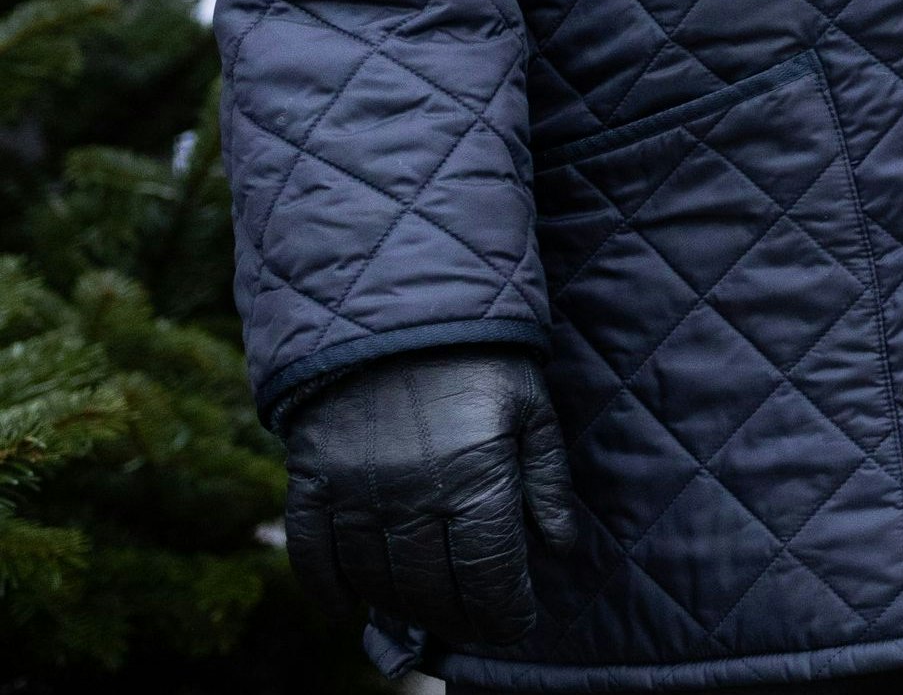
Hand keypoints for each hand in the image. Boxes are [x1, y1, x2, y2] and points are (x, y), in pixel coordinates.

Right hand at [283, 349, 578, 648]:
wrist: (397, 310)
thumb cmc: (481, 360)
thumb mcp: (534, 411)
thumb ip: (548, 483)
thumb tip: (560, 548)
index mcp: (474, 481)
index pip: (489, 577)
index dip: (506, 612)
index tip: (519, 624)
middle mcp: (411, 497)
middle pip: (432, 590)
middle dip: (461, 618)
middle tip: (478, 624)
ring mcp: (355, 493)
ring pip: (375, 581)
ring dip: (402, 608)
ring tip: (429, 614)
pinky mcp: (312, 481)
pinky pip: (311, 555)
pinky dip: (327, 590)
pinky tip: (349, 608)